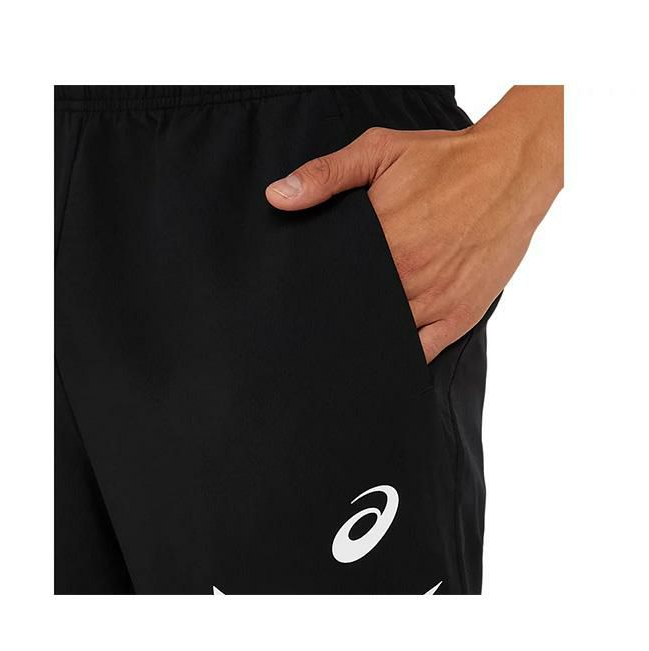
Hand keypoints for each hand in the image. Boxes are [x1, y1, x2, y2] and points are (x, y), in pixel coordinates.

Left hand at [265, 86, 562, 361]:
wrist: (511, 169)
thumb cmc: (447, 161)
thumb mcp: (380, 151)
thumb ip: (326, 175)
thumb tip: (278, 197)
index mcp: (382, 240)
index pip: (332, 283)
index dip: (314, 296)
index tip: (298, 305)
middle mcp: (406, 276)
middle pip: (355, 313)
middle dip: (337, 320)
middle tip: (317, 327)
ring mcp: (434, 300)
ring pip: (384, 338)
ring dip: (364, 342)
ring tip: (343, 349)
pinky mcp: (460, 314)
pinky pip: (421, 352)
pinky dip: (400, 361)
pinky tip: (382, 361)